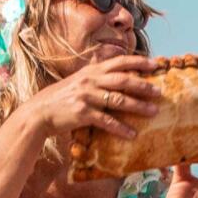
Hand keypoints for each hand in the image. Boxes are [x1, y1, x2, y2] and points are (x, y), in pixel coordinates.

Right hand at [19, 55, 160, 140]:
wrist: (39, 112)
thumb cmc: (60, 98)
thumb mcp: (78, 81)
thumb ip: (96, 78)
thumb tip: (117, 76)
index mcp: (91, 71)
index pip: (119, 62)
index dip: (138, 62)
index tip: (155, 64)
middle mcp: (90, 80)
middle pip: (123, 80)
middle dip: (143, 85)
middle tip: (159, 91)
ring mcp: (86, 96)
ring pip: (118, 100)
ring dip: (138, 106)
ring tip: (153, 112)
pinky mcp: (82, 113)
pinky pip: (106, 121)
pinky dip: (121, 128)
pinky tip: (132, 134)